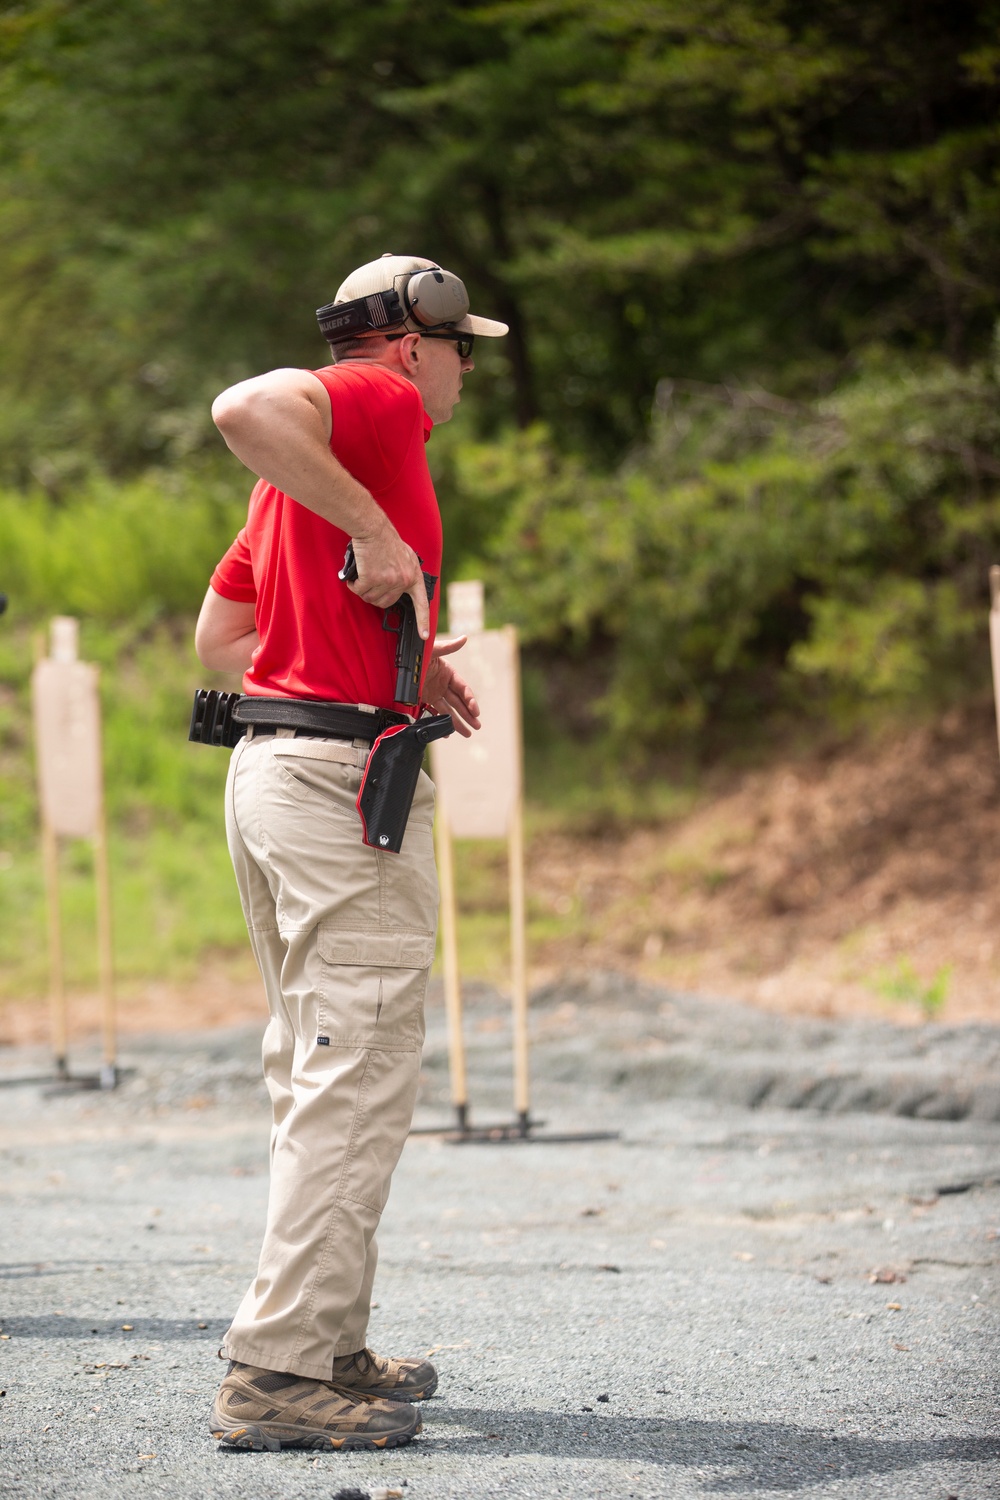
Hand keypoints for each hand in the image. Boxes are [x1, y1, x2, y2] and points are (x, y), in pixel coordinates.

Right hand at [349, 514, 428, 638]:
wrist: (374, 530)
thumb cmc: (387, 541)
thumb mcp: (407, 557)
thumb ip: (407, 574)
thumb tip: (402, 588)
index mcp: (414, 576)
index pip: (421, 604)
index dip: (423, 621)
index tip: (424, 636)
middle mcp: (403, 581)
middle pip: (386, 603)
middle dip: (376, 595)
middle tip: (371, 581)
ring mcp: (388, 581)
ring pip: (371, 598)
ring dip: (364, 589)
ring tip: (365, 574)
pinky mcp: (372, 578)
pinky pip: (360, 591)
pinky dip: (355, 585)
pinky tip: (356, 575)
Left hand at [422, 636, 480, 736]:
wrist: (398, 660)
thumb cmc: (416, 653)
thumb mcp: (432, 650)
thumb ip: (448, 647)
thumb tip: (464, 638)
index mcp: (449, 673)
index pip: (463, 689)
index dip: (470, 701)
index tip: (475, 711)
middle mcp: (444, 685)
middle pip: (459, 703)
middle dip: (469, 715)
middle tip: (477, 726)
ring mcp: (435, 693)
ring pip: (449, 710)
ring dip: (458, 722)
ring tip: (467, 734)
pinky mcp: (425, 700)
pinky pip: (435, 713)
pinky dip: (440, 722)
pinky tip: (446, 732)